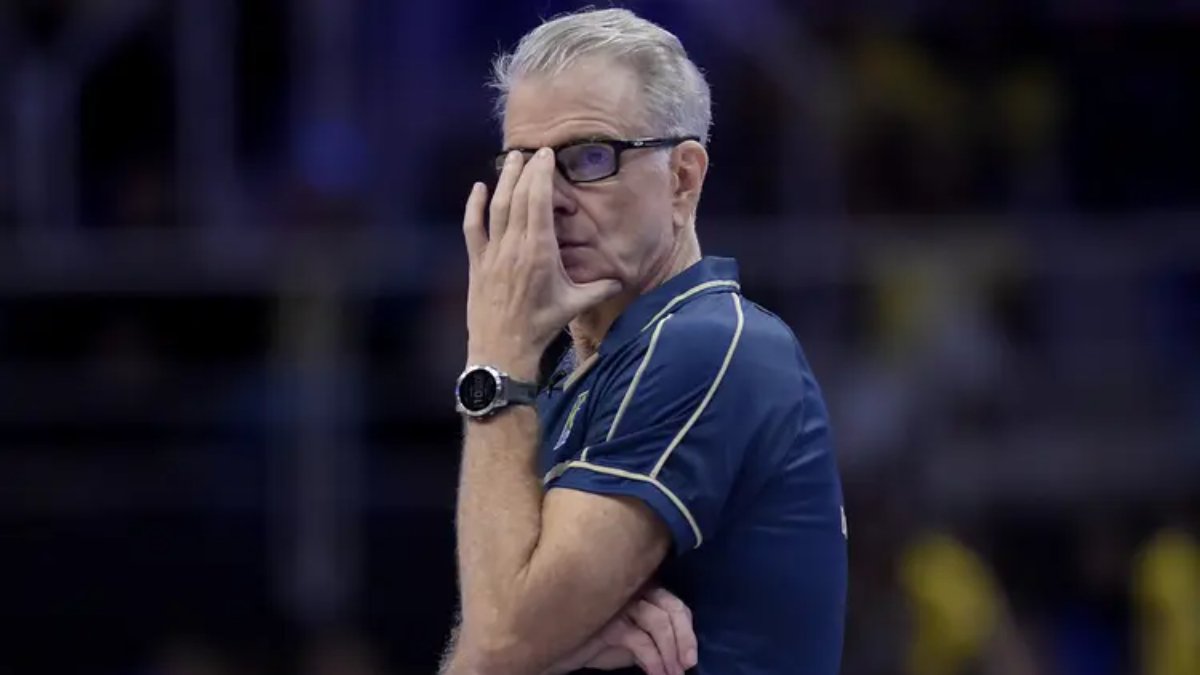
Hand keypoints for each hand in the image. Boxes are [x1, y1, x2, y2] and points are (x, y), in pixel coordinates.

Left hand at [462, 149, 621, 378]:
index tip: (546, 155)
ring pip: (496, 208)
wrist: (503, 350)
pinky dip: (474, 206)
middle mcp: (514, 247)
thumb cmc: (541, 327)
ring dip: (504, 180)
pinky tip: (478, 188)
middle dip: (526, 170)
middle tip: (534, 150)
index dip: (541, 175)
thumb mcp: (574, 305)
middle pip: (518, 198)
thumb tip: (621, 278)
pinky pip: (473, 228)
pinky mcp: (477, 263)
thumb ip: (599, 288)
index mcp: (539, 252)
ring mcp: (492, 253)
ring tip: (512, 159)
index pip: (538, 203)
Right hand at [545, 587, 698, 674]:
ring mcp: (618, 603)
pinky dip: (654, 662)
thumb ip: (649, 638)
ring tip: (673, 674)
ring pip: (660, 622)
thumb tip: (677, 653)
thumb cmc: (588, 643)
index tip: (690, 657)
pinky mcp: (607, 621)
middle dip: (685, 639)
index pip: (673, 603)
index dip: (687, 630)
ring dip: (671, 653)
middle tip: (687, 665)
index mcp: (637, 590)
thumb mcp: (626, 641)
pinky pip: (640, 641)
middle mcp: (630, 590)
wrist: (550, 650)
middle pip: (671, 607)